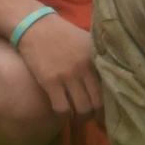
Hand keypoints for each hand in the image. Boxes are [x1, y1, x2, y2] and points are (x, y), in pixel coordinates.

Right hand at [13, 10, 101, 124]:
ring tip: (77, 118)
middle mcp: (85, 68)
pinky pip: (62, 108)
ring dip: (81, 118)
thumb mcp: (85, 42)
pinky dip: (64, 115)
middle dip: (96, 116)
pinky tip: (63, 112)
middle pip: (97, 103)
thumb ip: (97, 59)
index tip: (107, 113)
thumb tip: (109, 80)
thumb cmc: (61, 34)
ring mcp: (67, 76)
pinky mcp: (50, 82)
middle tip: (92, 118)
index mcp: (96, 58)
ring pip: (82, 109)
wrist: (35, 25)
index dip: (109, 106)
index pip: (109, 89)